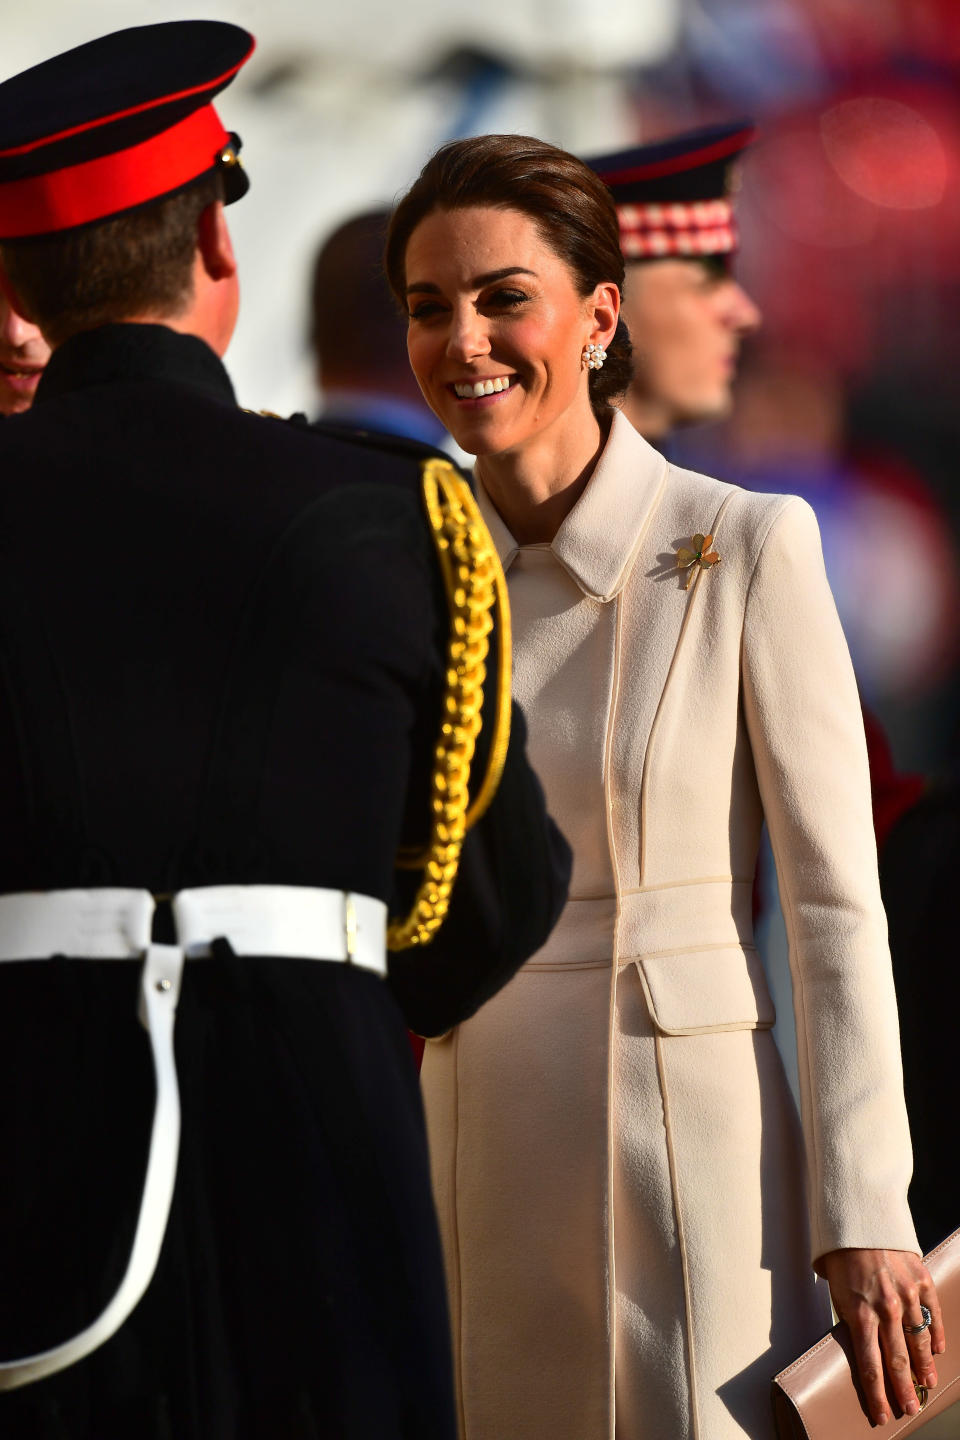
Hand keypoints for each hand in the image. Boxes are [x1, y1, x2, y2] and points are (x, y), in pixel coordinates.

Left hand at [817, 1248, 943, 1426]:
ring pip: (919, 1340)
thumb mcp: (836, 1291)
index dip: (877, 1394)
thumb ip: (851, 1320)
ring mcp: (907, 1293)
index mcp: (860, 1313)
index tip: (881, 1415)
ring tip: (927, 1384)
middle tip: (909, 1409)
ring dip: (924, 1366)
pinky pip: (933, 1313)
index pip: (870, 1366)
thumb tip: (862, 1348)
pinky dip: (936, 1334)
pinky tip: (937, 1350)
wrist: (859, 1216)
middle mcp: (886, 1307)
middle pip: (898, 1360)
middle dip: (904, 1389)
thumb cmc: (841, 1256)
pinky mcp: (920, 1279)